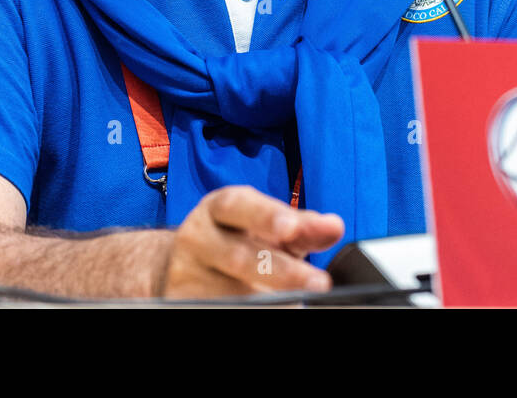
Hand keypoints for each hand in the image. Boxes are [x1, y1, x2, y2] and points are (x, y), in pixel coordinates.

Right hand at [162, 185, 344, 298]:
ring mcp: (187, 273)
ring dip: (268, 300)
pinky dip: (249, 309)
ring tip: (298, 304)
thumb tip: (334, 225)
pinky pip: (218, 307)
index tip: (292, 228)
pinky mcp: (183, 300)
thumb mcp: (268, 224)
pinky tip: (271, 308)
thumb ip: (302, 226)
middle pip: (239, 256)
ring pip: (230, 292)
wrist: (185, 264)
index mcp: (220, 208)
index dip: (266, 215)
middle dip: (282, 271)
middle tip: (319, 283)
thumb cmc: (238, 237)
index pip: (239, 207)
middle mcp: (199, 238)